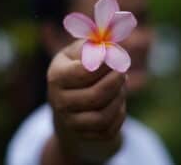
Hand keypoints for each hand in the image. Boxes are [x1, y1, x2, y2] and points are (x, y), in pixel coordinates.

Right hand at [46, 40, 126, 162]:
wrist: (72, 102)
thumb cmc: (81, 69)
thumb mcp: (83, 51)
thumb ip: (96, 44)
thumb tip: (111, 44)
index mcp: (57, 76)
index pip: (83, 73)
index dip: (106, 64)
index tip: (116, 57)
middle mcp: (58, 101)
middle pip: (95, 96)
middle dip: (116, 82)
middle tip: (123, 71)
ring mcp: (70, 122)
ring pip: (103, 116)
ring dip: (119, 99)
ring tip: (121, 85)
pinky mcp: (85, 135)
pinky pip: (109, 129)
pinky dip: (119, 113)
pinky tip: (118, 101)